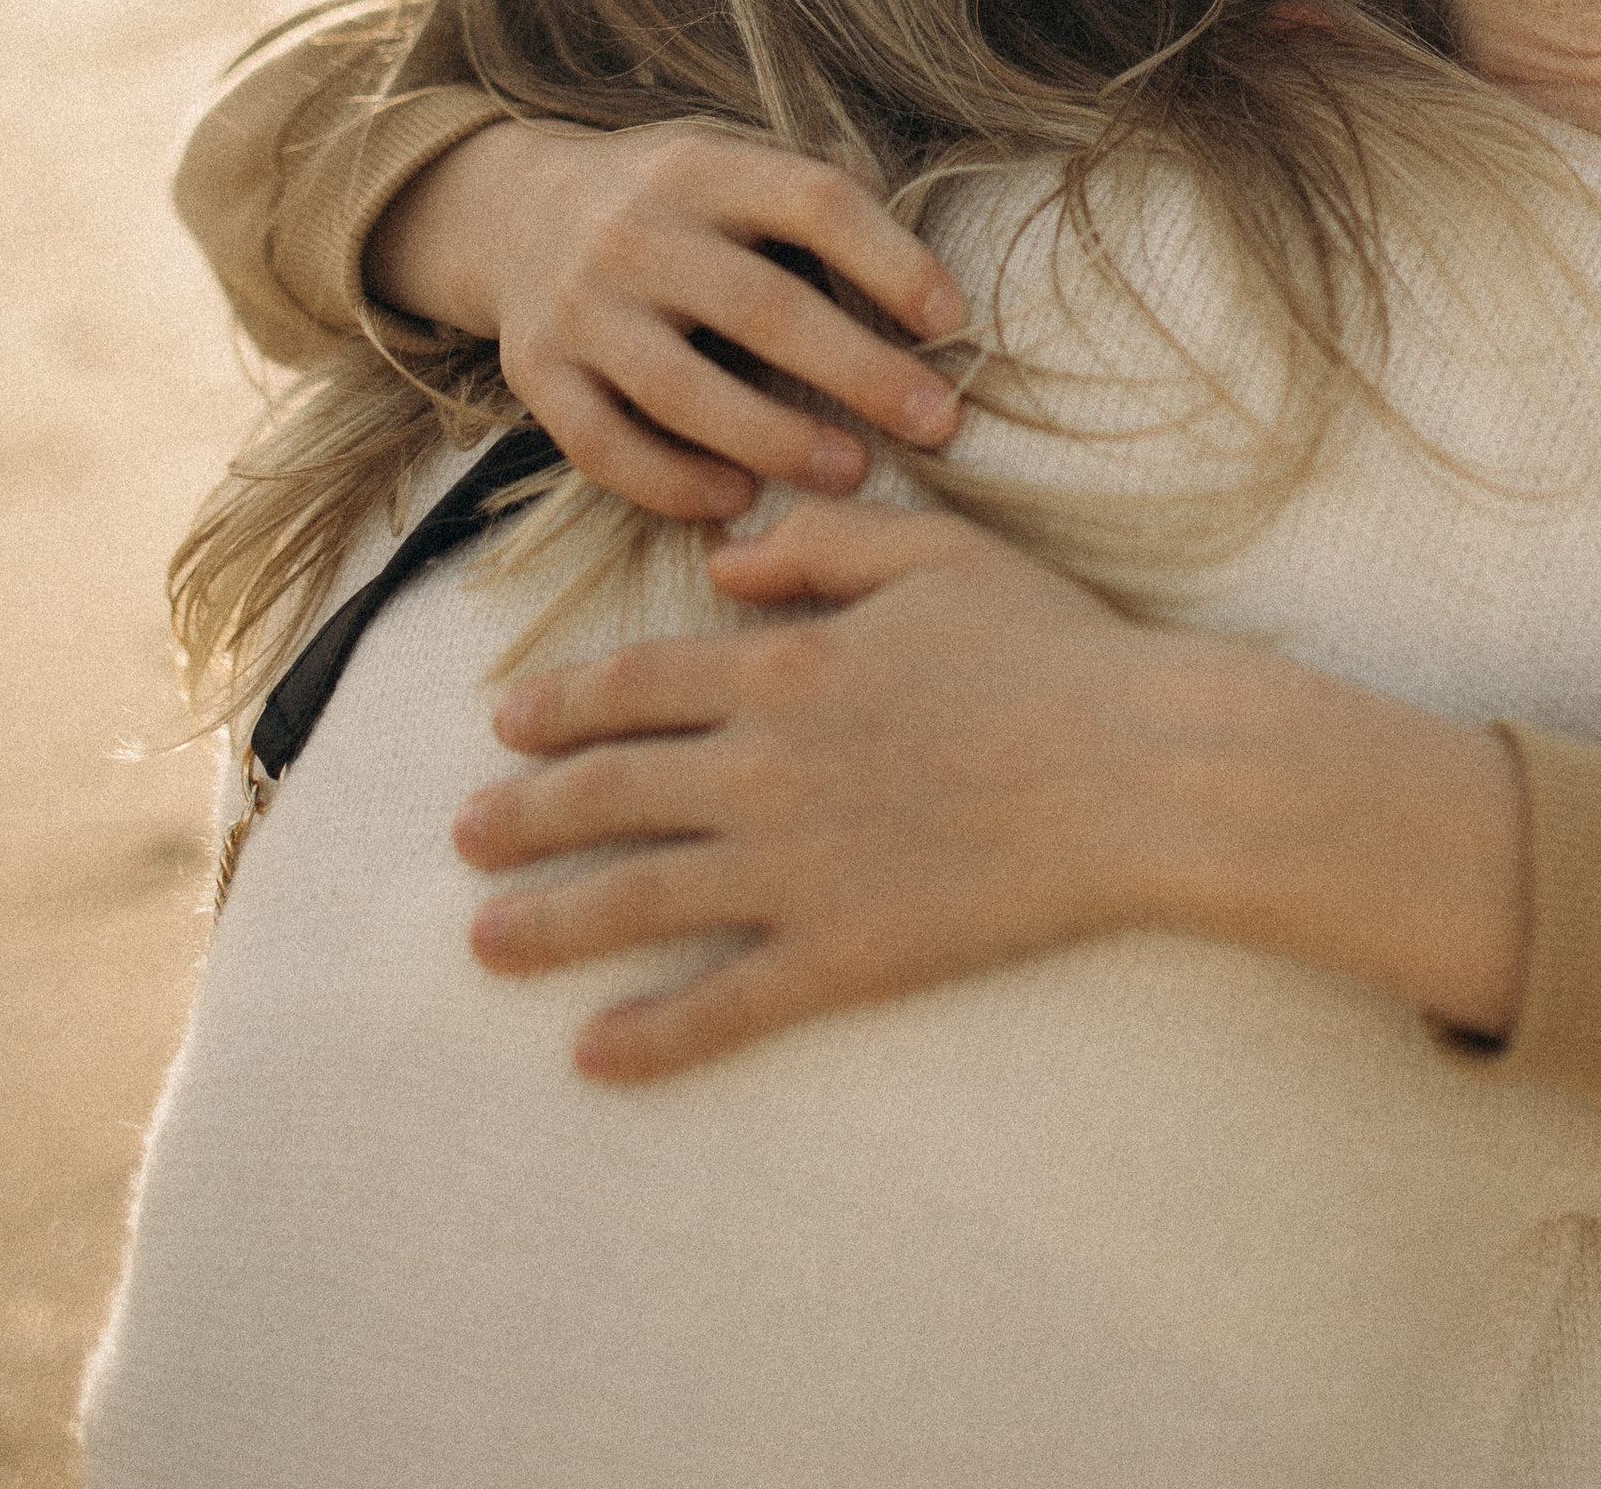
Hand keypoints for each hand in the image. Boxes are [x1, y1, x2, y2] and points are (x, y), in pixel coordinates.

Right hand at [364, 119, 966, 521]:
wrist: (512, 210)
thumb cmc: (669, 200)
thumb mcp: (731, 158)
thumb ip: (814, 194)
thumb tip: (920, 264)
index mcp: (702, 166)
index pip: (813, 201)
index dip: (892, 260)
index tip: (952, 320)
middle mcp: (635, 230)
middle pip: (762, 307)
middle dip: (860, 371)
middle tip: (938, 422)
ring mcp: (578, 305)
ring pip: (682, 389)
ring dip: (776, 439)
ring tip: (853, 472)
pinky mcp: (534, 373)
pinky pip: (603, 447)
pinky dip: (672, 483)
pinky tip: (737, 499)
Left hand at [453, 499, 1527, 1081]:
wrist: (1139, 770)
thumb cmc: (1051, 649)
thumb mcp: (937, 552)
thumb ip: (819, 546)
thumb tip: (722, 560)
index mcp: (783, 667)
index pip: (634, 685)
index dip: (560, 706)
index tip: (503, 723)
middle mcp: (763, 770)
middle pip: (610, 793)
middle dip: (524, 815)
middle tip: (461, 834)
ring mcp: (796, 871)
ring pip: (637, 901)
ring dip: (548, 922)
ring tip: (482, 941)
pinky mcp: (843, 957)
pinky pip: (723, 1004)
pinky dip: (650, 1034)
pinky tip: (593, 1054)